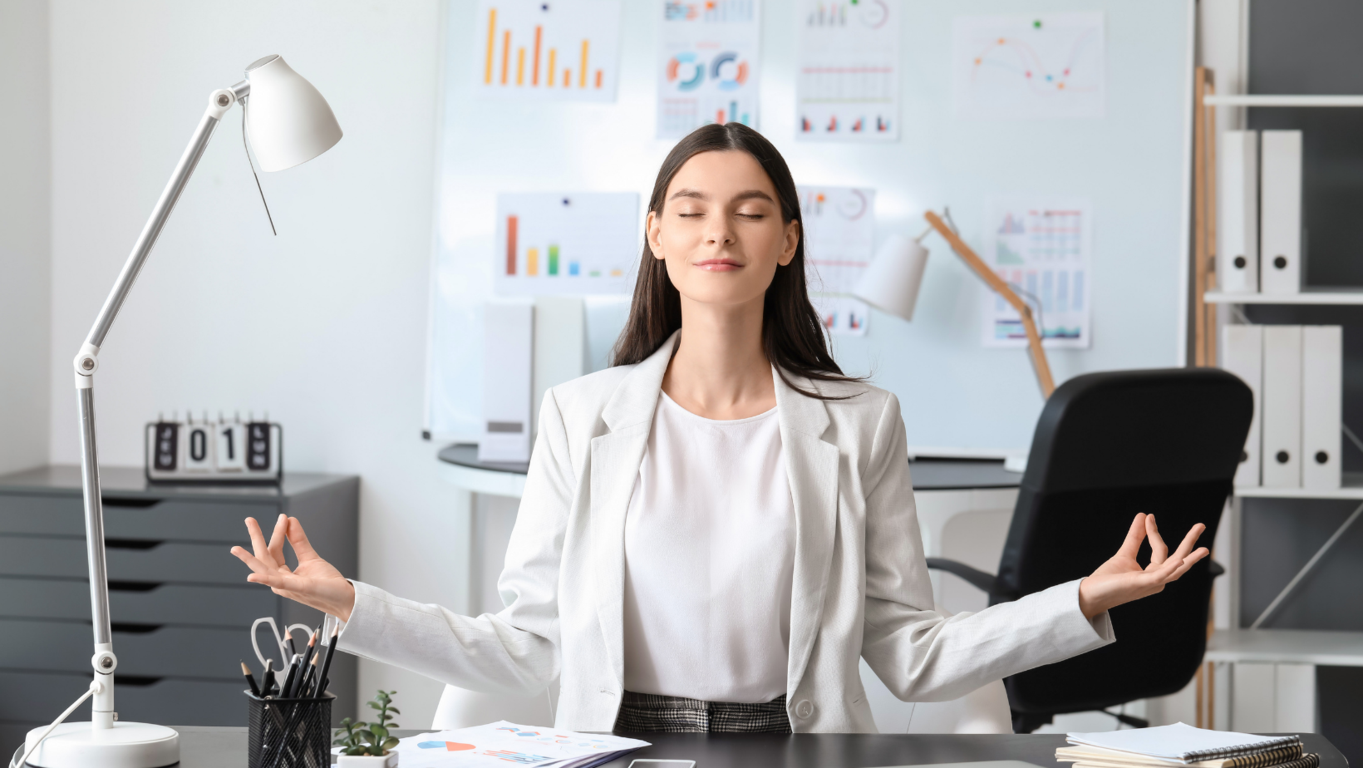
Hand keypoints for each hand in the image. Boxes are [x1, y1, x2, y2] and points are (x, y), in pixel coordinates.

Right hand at [230, 514, 356, 620]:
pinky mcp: (299, 589)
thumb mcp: (310, 557)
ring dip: (250, 560)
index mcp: (283, 574)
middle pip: (264, 558)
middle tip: (249, 520)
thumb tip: (290, 520)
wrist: (344, 599)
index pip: (274, 550)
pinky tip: (252, 577)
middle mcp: (281, 581)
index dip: (277, 532)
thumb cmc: (326, 584)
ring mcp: (288, 587)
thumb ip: (299, 541)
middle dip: (256, 539)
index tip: (282, 517)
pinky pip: (279, 584)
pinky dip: (265, 580)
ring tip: (236, 549)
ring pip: (265, 571)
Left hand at [1077, 513, 1209, 619]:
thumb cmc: (1108, 580)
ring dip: (1190, 560)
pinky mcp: (1141, 584)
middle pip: (1178, 559)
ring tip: (1204, 549)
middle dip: (1190, 543)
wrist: (1092, 594)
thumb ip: (1135, 537)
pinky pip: (1160, 576)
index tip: (1148, 517)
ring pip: (1176, 571)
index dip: (1154, 532)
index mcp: (1153, 573)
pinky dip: (1171, 569)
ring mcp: (1150, 583)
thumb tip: (1143, 515)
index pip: (1160, 549)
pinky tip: (1180, 560)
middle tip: (1201, 525)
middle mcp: (1156, 580)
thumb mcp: (1125, 553)